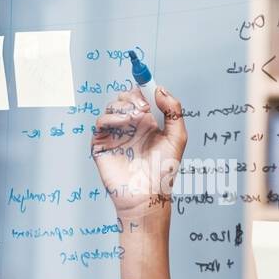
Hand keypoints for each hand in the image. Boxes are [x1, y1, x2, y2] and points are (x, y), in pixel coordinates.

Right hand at [91, 84, 186, 217]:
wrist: (147, 194)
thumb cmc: (163, 172)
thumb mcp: (177, 137)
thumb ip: (173, 111)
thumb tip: (160, 90)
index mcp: (148, 123)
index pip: (141, 96)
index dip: (144, 88)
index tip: (148, 85)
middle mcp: (131, 126)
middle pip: (125, 98)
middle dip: (133, 97)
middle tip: (144, 108)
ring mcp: (115, 134)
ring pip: (112, 106)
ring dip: (123, 106)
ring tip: (136, 117)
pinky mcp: (101, 143)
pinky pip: (101, 122)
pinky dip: (111, 117)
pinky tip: (124, 123)